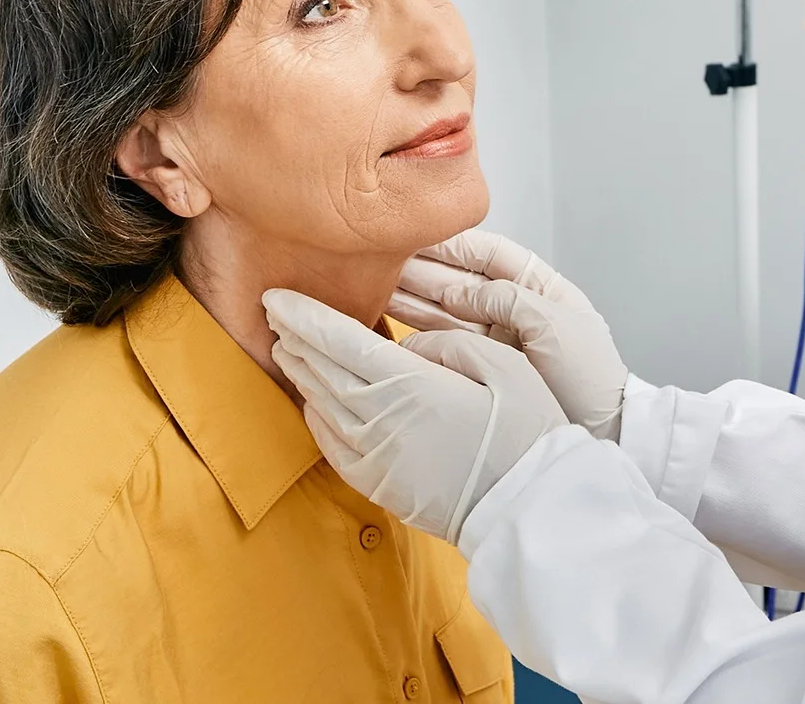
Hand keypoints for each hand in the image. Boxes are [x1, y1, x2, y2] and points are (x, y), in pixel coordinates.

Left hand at [264, 288, 567, 544]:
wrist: (529, 507)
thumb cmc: (526, 435)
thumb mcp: (505, 366)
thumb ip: (449, 345)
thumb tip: (409, 344)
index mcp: (412, 385)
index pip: (341, 341)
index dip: (304, 316)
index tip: (276, 297)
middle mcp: (382, 421)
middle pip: (322, 370)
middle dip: (295, 338)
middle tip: (275, 313)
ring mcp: (376, 457)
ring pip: (322, 405)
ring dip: (301, 373)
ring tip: (287, 348)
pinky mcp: (378, 484)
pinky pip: (331, 446)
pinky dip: (314, 417)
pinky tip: (311, 401)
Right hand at [387, 229, 628, 441]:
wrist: (601, 432)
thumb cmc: (590, 377)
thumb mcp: (555, 326)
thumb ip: (507, 300)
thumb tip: (456, 294)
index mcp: (540, 288)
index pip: (489, 254)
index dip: (453, 244)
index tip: (416, 234)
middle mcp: (514, 310)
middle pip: (460, 280)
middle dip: (421, 269)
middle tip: (381, 260)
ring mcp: (496, 340)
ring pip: (445, 310)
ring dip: (411, 296)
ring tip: (374, 284)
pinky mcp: (482, 367)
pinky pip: (445, 341)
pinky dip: (418, 329)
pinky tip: (390, 317)